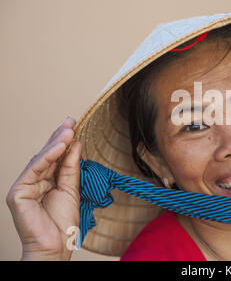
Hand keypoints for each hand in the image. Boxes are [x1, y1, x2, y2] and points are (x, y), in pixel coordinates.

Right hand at [6, 117, 81, 259]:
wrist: (57, 245)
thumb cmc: (63, 222)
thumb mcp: (71, 189)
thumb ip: (71, 167)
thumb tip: (76, 144)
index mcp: (46, 180)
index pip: (54, 157)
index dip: (63, 141)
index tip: (74, 125)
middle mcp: (33, 181)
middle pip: (46, 155)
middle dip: (59, 137)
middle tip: (71, 121)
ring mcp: (24, 186)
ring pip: (41, 160)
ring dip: (55, 143)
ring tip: (69, 130)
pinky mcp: (18, 192)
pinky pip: (34, 170)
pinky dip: (48, 157)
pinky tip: (60, 145)